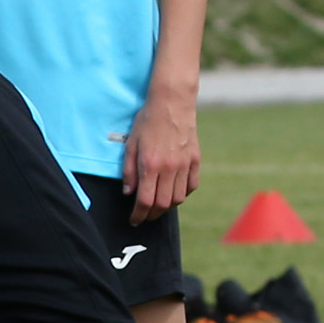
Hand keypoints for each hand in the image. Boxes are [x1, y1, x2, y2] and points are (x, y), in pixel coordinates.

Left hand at [121, 85, 199, 219]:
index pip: (145, 200)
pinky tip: (174, 192)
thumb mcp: (131, 144)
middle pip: (162, 204)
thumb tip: (128, 193)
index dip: (138, 215)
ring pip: (178, 198)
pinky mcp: (195, 159)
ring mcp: (184, 164)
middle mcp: (169, 167)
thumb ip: (129, 171)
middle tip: (145, 216)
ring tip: (158, 206)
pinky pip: (191, 186)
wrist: (172, 102)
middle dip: (152, 215)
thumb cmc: (147, 121)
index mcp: (150, 164)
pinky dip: (183, 194)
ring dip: (167, 207)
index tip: (134, 220)